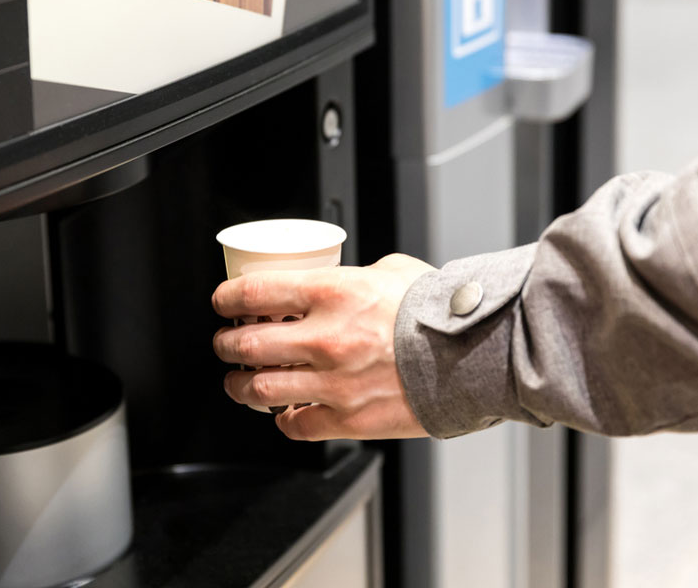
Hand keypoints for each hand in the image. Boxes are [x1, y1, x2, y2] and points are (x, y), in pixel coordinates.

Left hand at [212, 254, 435, 440]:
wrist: (474, 354)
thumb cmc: (438, 311)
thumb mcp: (392, 271)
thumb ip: (356, 275)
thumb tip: (341, 279)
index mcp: (331, 293)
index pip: (254, 293)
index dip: (226, 299)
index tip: (222, 303)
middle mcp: (324, 338)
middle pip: (245, 345)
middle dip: (226, 345)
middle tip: (226, 344)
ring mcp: (334, 382)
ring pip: (259, 389)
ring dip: (239, 385)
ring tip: (239, 382)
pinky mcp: (349, 418)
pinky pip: (296, 425)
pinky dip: (283, 420)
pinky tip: (284, 412)